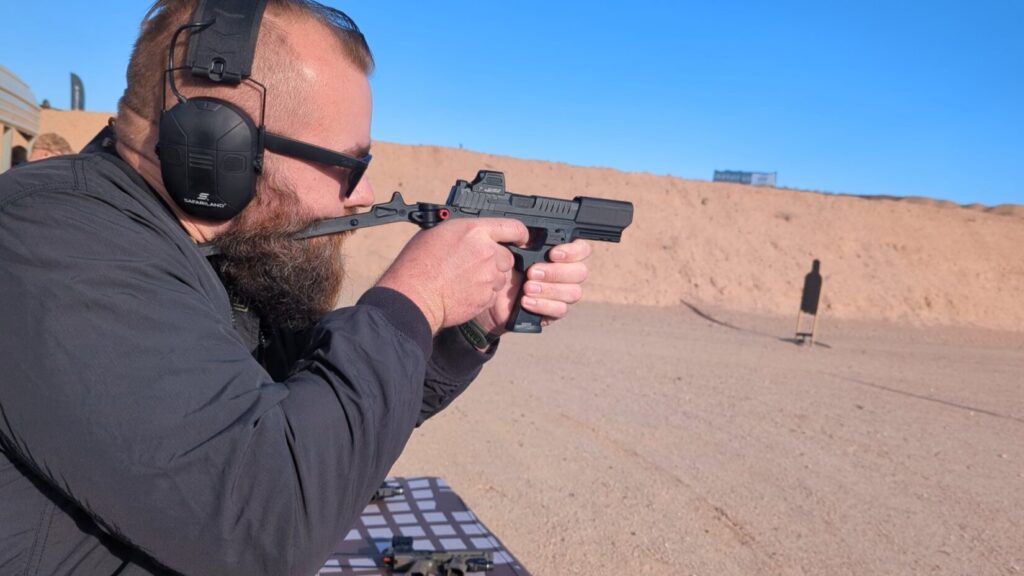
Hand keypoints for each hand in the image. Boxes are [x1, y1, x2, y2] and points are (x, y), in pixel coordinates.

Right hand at [375, 218, 528, 332]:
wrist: (414, 295)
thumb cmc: (417, 264)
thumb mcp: (437, 233)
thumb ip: (462, 232)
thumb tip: (469, 233)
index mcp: (474, 231)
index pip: (512, 227)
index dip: (520, 234)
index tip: (522, 238)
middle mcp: (486, 252)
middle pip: (507, 257)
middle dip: (496, 261)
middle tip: (475, 266)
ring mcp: (489, 276)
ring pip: (501, 277)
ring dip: (489, 279)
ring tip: (465, 280)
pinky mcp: (487, 297)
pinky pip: (492, 294)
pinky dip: (482, 294)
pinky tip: (463, 292)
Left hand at [475, 238, 591, 336]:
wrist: (488, 296)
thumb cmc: (500, 269)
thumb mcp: (505, 248)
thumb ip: (516, 235)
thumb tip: (526, 235)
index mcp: (558, 254)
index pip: (581, 249)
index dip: (573, 251)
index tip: (553, 254)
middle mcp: (564, 273)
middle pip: (580, 272)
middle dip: (556, 272)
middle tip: (532, 272)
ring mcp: (561, 294)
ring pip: (574, 292)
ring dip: (549, 289)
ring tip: (526, 288)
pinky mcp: (553, 312)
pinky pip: (561, 310)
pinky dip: (543, 305)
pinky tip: (526, 301)